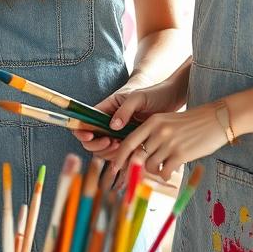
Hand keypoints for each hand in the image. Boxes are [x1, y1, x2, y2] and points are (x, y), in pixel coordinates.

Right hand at [72, 76, 186, 158]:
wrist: (171, 100)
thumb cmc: (152, 93)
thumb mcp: (137, 98)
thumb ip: (124, 110)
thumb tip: (112, 126)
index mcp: (105, 109)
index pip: (84, 122)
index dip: (82, 131)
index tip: (90, 136)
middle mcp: (109, 123)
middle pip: (91, 141)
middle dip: (98, 146)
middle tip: (113, 143)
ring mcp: (119, 134)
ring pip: (104, 151)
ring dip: (110, 153)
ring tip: (123, 146)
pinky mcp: (131, 143)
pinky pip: (121, 155)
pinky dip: (123, 158)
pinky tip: (132, 153)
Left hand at [109, 101, 226, 179]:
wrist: (215, 119)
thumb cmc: (190, 123)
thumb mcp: (167, 122)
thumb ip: (152, 135)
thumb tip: (137, 156)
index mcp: (153, 122)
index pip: (129, 141)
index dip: (119, 157)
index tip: (113, 168)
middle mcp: (158, 132)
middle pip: (137, 157)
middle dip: (131, 170)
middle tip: (129, 179)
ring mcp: (169, 143)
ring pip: (150, 166)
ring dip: (153, 171)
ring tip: (162, 166)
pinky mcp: (180, 155)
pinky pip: (164, 172)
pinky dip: (164, 174)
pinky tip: (171, 170)